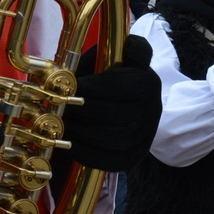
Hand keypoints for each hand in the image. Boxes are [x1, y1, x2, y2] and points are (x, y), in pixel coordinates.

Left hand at [64, 35, 160, 170]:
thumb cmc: (105, 78)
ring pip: (116, 139)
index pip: (121, 86)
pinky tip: (69, 145)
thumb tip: (110, 54)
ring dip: (84, 133)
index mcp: (146, 81)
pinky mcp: (134, 156)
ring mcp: (145, 135)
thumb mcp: (108, 59)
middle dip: (85, 111)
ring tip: (61, 125)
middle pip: (118, 114)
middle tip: (61, 107)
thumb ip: (111, 53)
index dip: (94, 87)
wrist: (120, 106)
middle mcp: (152, 108)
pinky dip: (88, 153)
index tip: (71, 86)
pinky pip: (112, 160)